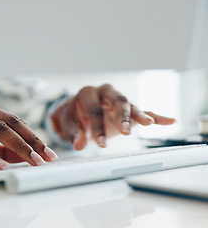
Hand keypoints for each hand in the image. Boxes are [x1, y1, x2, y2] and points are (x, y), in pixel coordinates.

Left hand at [50, 84, 175, 149]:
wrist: (77, 110)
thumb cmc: (72, 116)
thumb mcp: (68, 124)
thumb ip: (73, 133)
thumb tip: (79, 145)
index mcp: (87, 94)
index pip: (93, 111)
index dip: (98, 128)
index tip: (101, 144)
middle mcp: (105, 92)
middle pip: (116, 102)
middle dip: (121, 116)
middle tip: (125, 132)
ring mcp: (118, 100)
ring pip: (131, 105)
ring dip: (139, 115)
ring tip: (148, 124)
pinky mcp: (128, 109)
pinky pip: (144, 111)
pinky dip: (156, 117)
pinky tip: (170, 121)